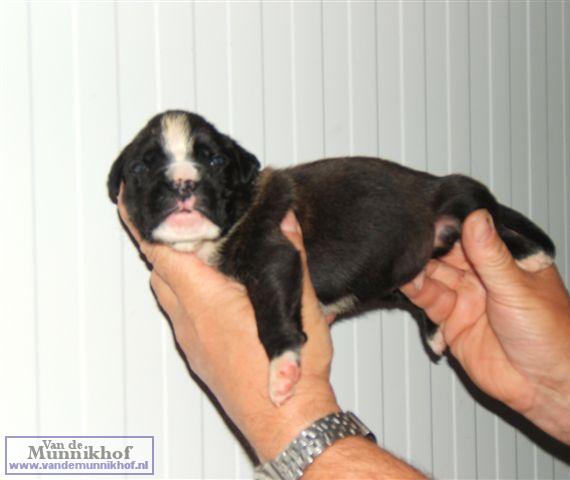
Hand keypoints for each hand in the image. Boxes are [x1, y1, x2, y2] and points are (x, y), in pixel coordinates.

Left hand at [117, 186, 338, 460]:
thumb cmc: (291, 375)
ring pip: (171, 295)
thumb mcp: (299, 304)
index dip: (143, 223)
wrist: (290, 422)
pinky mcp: (201, 358)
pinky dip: (190, 296)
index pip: (162, 251)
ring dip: (178, 271)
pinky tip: (223, 295)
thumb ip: (290, 255)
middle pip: (161, 272)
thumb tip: (282, 219)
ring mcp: (193, 343)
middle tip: (184, 221)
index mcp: (207, 301)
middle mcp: (191, 322)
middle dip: (166, 243)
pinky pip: (183, 317)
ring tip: (206, 253)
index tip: (130, 200)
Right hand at [401, 209, 569, 412]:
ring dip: (419, 269)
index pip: (472, 233)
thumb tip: (476, 217)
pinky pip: (429, 301)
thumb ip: (491, 255)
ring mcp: (467, 298)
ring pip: (435, 275)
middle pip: (447, 253)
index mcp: (506, 259)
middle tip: (410, 241)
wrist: (547, 385)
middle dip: (428, 247)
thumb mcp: (518, 288)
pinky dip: (416, 291)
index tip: (430, 220)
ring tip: (405, 264)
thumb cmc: (552, 335)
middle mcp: (484, 275)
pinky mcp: (452, 322)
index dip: (450, 226)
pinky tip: (409, 283)